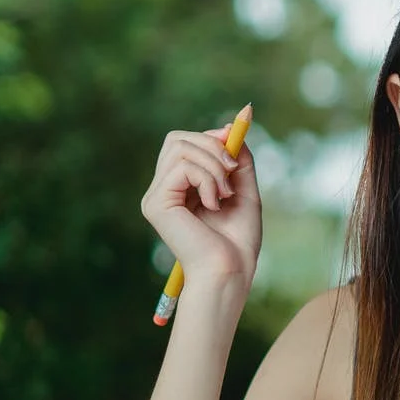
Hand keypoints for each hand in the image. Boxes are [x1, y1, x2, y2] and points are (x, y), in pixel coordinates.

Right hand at [139, 122, 260, 285]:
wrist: (230, 271)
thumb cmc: (238, 240)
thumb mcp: (243, 190)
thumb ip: (238, 159)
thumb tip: (230, 129)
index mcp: (179, 188)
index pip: (184, 143)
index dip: (210, 136)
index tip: (234, 139)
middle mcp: (163, 190)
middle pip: (177, 139)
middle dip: (212, 145)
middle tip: (232, 170)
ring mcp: (156, 196)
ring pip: (180, 147)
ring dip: (213, 164)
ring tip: (225, 193)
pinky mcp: (156, 203)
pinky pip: (182, 167)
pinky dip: (207, 179)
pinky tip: (214, 203)